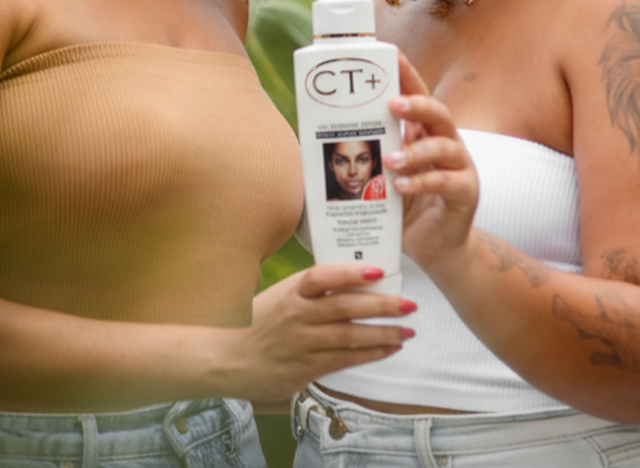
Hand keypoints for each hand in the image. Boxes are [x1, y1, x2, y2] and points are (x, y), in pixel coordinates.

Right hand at [222, 263, 414, 401]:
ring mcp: (302, 343)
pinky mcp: (306, 368)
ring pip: (350, 335)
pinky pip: (346, 359)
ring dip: (384, 333)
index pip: (320, 277)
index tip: (378, 271)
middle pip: (344, 307)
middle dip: (382, 305)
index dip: (350, 273)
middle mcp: (297, 316)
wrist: (229, 361)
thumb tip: (358, 275)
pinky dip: (372, 353)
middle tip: (410, 303)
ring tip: (409, 330)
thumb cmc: (262, 324)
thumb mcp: (281, 297)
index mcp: (292, 294)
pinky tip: (391, 348)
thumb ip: (313, 288)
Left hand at [386, 59, 478, 267]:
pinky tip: (401, 187)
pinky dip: (423, 183)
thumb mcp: (381, 177)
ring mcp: (460, 167)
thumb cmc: (405, 207)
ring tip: (390, 162)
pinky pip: (447, 182)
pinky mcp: (465, 194)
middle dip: (417, 105)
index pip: (417, 95)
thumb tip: (312, 138)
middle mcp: (446, 143)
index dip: (406, 75)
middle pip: (439, 113)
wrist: (436, 247)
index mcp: (424, 133)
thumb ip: (366, 156)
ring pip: (445, 147)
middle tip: (392, 104)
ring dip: (416, 152)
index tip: (391, 54)